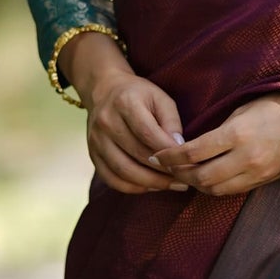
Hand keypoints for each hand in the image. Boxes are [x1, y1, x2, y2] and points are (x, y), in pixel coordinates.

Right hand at [62, 31, 188, 194]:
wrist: (104, 90)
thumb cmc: (139, 95)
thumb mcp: (160, 98)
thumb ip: (171, 121)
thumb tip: (179, 148)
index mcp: (125, 103)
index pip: (148, 134)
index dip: (168, 152)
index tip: (187, 163)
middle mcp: (106, 122)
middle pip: (136, 155)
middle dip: (163, 171)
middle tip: (184, 179)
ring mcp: (96, 140)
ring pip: (123, 171)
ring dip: (150, 183)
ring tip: (170, 185)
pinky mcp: (92, 154)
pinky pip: (111, 179)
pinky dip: (132, 187)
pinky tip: (150, 186)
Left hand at [152, 92, 279, 197]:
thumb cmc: (277, 104)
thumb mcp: (243, 109)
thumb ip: (218, 130)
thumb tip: (192, 145)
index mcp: (237, 134)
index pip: (192, 152)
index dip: (170, 156)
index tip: (157, 155)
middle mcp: (246, 158)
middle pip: (200, 176)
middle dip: (178, 174)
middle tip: (165, 167)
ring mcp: (256, 173)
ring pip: (214, 189)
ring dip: (195, 184)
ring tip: (183, 174)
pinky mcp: (264, 181)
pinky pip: (231, 191)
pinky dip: (214, 187)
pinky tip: (206, 178)